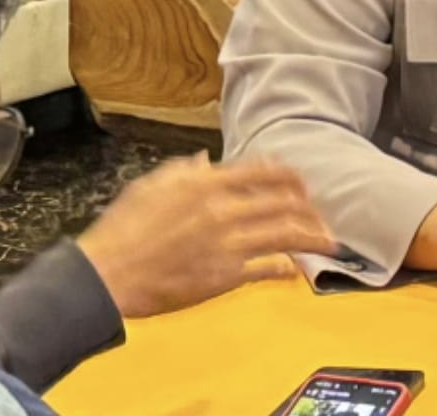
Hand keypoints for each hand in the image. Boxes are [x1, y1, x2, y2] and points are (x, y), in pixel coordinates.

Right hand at [77, 154, 336, 317]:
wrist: (106, 275)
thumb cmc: (123, 228)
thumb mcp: (152, 185)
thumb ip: (184, 170)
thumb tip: (206, 160)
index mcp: (207, 183)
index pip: (264, 171)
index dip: (290, 175)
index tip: (302, 182)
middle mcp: (225, 209)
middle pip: (284, 201)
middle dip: (309, 206)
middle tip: (321, 212)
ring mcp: (228, 243)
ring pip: (286, 234)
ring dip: (312, 236)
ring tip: (329, 240)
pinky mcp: (225, 276)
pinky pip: (267, 269)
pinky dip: (286, 267)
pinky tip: (297, 269)